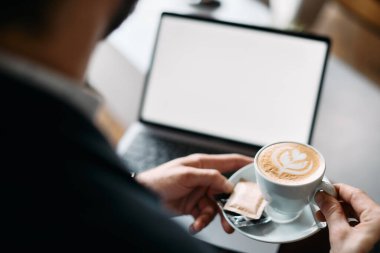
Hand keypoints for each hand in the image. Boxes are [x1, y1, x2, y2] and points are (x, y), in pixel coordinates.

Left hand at [135, 153, 252, 233]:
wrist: (143, 196)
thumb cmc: (159, 180)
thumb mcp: (185, 175)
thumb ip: (209, 178)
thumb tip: (228, 185)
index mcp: (203, 165)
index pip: (229, 162)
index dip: (245, 164)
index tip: (260, 169)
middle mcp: (204, 178)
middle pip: (227, 189)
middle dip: (233, 202)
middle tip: (239, 213)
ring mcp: (199, 193)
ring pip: (217, 206)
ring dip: (216, 217)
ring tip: (216, 226)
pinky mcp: (193, 206)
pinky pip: (205, 216)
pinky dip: (201, 222)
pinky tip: (194, 225)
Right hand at [315, 183, 379, 252]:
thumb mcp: (340, 236)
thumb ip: (332, 212)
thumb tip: (324, 197)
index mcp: (379, 217)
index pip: (354, 192)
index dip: (335, 189)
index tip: (321, 189)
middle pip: (357, 202)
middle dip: (336, 202)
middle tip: (320, 203)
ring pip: (360, 213)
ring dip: (341, 212)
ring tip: (324, 216)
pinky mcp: (378, 239)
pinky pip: (364, 224)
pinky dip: (349, 222)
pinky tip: (337, 226)